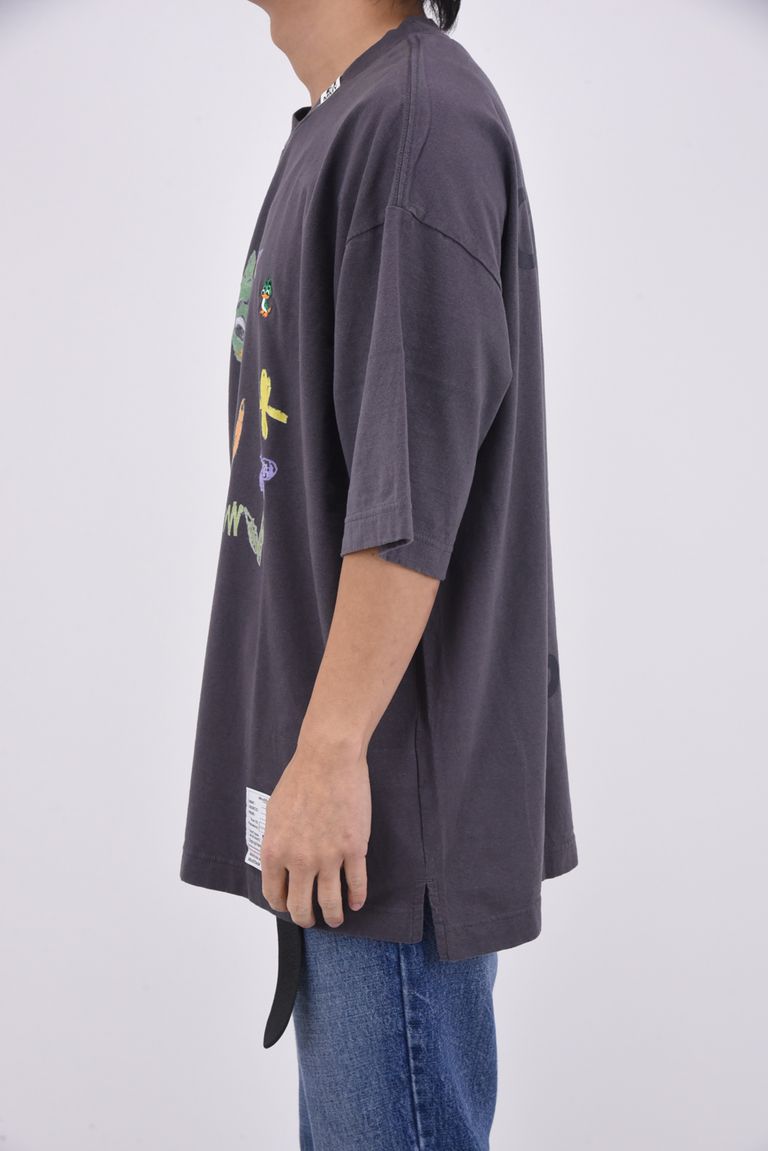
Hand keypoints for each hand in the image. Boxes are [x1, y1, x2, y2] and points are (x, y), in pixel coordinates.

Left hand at [260, 735, 370, 928]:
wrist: (328, 760)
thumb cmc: (300, 779)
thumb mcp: (273, 812)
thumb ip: (275, 841)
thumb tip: (278, 860)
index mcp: (275, 851)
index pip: (275, 894)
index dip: (281, 904)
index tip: (287, 906)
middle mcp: (300, 860)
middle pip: (301, 906)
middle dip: (305, 918)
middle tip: (310, 920)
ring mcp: (329, 857)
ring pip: (330, 901)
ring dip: (333, 916)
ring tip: (336, 919)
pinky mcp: (354, 849)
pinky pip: (356, 883)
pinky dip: (357, 897)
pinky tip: (356, 903)